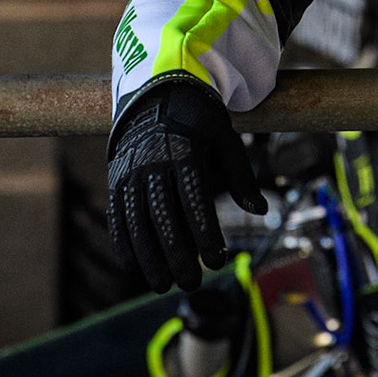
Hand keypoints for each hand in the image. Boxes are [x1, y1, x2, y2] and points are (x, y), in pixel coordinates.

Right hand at [107, 81, 266, 291]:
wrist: (156, 91)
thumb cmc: (199, 119)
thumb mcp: (225, 138)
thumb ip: (241, 176)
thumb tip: (260, 210)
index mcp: (185, 151)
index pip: (196, 201)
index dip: (206, 234)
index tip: (217, 260)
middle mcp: (154, 162)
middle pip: (164, 218)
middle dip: (178, 255)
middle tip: (192, 284)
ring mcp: (131, 171)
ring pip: (137, 222)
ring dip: (149, 258)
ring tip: (163, 285)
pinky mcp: (117, 178)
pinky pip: (117, 215)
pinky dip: (122, 243)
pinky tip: (132, 268)